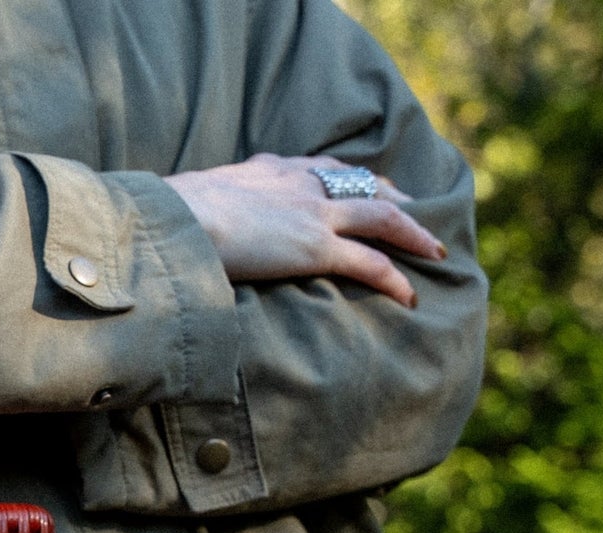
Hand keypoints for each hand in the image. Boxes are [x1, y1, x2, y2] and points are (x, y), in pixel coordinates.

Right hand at [163, 153, 446, 307]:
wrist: (175, 219)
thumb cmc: (168, 219)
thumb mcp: (187, 206)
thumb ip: (200, 215)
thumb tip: (183, 234)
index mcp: (267, 169)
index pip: (319, 166)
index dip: (346, 177)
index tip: (361, 185)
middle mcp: (298, 182)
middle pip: (362, 184)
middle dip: (394, 197)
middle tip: (416, 209)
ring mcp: (312, 214)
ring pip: (383, 218)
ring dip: (413, 234)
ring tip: (435, 252)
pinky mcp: (316, 247)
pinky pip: (370, 262)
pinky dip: (394, 277)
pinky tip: (410, 295)